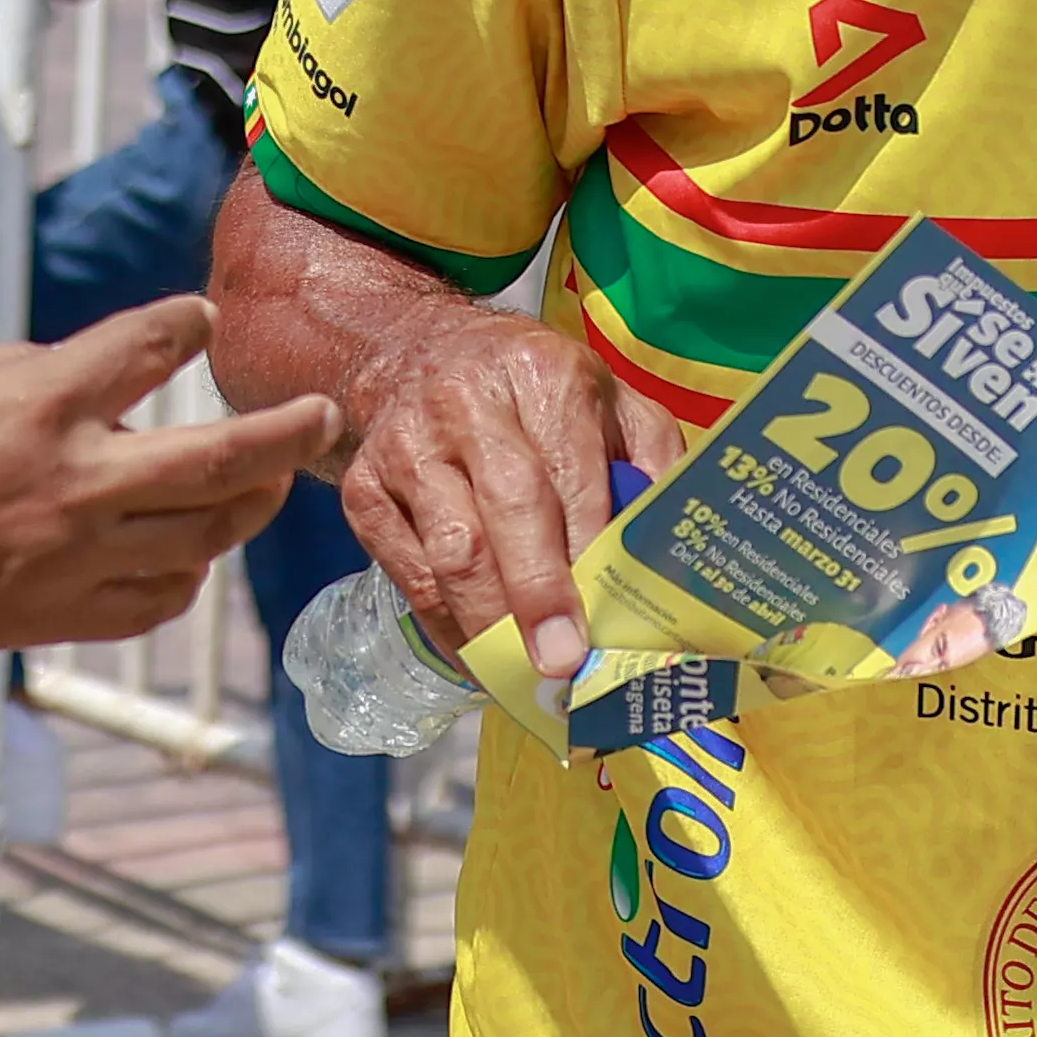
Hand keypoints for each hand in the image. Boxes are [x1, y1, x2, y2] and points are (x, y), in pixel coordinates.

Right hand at [0, 298, 323, 666]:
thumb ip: (26, 373)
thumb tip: (86, 382)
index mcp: (42, 403)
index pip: (148, 347)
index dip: (182, 325)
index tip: (196, 320)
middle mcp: (78, 480)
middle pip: (220, 456)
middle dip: (285, 432)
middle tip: (322, 414)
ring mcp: (75, 556)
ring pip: (205, 534)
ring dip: (251, 504)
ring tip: (272, 483)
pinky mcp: (59, 616)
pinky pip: (158, 598)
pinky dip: (189, 573)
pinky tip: (193, 555)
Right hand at [330, 299, 683, 693]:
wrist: (417, 355)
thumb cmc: (534, 393)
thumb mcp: (608, 400)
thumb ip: (650, 463)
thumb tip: (675, 556)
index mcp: (540, 373)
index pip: (566, 475)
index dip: (582, 556)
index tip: (597, 623)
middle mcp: (465, 403)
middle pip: (502, 513)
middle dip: (533, 598)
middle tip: (558, 667)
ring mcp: (404, 446)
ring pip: (449, 552)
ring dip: (490, 627)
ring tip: (525, 680)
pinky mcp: (362, 488)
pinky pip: (407, 575)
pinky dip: (447, 627)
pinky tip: (482, 658)